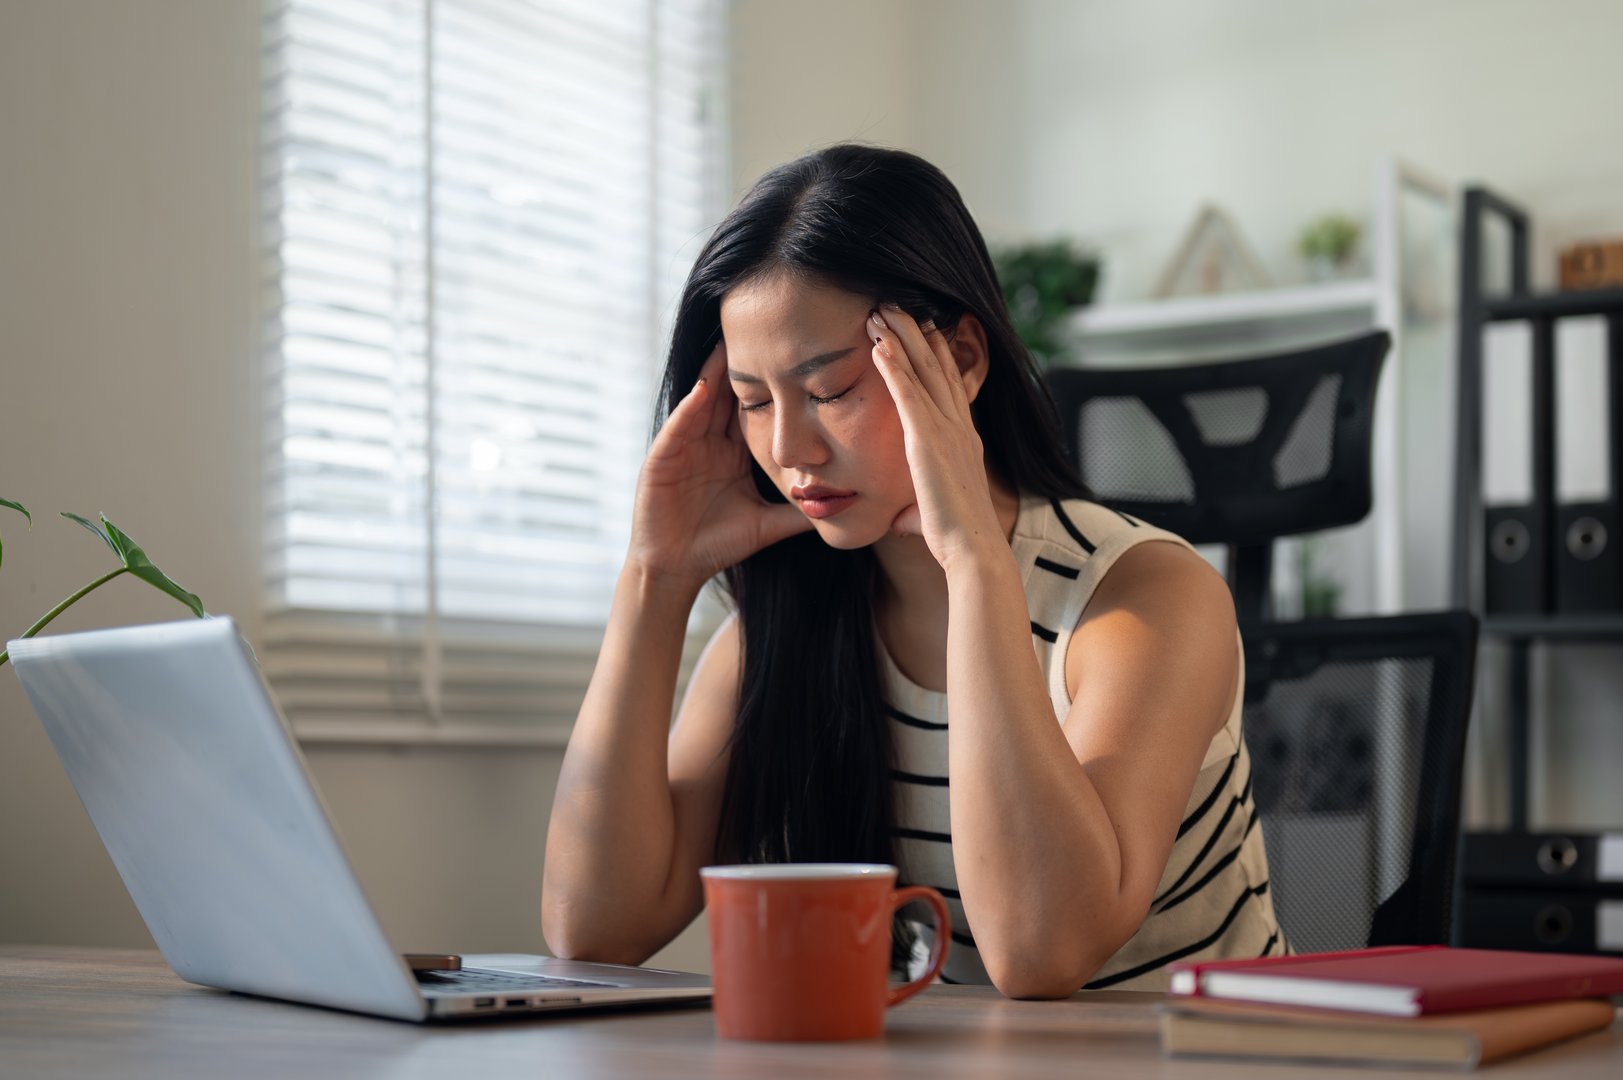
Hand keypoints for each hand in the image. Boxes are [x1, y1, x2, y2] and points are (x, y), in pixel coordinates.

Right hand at [628, 341, 813, 592]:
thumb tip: (843, 509)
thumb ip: (800, 514)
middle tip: (761, 333)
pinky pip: (678, 428)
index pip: (753, 411)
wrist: (677, 570)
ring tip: (731, 344)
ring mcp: (684, 449)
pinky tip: (702, 388)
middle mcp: (708, 444)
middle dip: (743, 367)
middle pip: (728, 397)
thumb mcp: (768, 524)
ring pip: (701, 403)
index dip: (770, 386)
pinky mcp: (662, 460)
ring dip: (714, 375)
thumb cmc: (718, 546)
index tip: (793, 359)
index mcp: (732, 454)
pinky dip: (689, 408)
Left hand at [867, 306, 1005, 571]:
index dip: (935, 353)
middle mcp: (958, 427)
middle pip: (936, 367)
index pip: (948, 385)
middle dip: (917, 332)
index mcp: (964, 440)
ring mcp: (945, 431)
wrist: (973, 549)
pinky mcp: (927, 440)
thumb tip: (901, 522)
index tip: (924, 327)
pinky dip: (894, 366)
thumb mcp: (933, 515)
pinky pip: (907, 394)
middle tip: (898, 303)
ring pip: (922, 371)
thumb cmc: (956, 539)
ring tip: (882, 309)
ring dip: (901, 337)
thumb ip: (917, 510)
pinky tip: (880, 344)